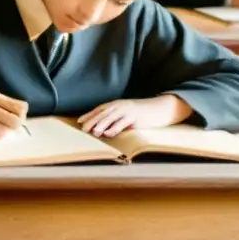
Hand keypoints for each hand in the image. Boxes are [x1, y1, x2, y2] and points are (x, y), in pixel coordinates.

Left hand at [77, 95, 192, 137]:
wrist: (159, 108)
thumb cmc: (141, 113)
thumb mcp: (126, 113)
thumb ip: (115, 118)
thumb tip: (103, 127)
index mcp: (116, 105)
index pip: (99, 110)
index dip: (89, 115)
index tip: (79, 121)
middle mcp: (119, 106)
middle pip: (102, 114)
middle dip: (92, 121)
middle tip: (83, 129)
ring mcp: (127, 111)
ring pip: (111, 118)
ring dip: (101, 125)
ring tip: (93, 132)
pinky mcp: (135, 118)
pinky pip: (123, 124)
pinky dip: (115, 128)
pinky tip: (109, 134)